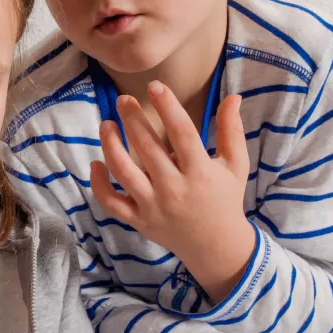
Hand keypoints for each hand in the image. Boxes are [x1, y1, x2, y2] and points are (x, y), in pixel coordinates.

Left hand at [92, 84, 255, 299]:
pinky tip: (97, 163)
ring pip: (124, 172)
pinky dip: (99, 184)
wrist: (216, 247)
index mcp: (200, 172)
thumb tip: (233, 96)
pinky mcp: (139, 220)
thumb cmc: (226, 199)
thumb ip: (232, 130)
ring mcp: (153, 206)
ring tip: (106, 123)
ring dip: (111, 145)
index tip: (155, 86)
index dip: (168, 107)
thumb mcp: (236, 165)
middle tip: (124, 99)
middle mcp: (174, 189)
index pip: (182, 133)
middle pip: (148, 148)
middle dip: (133, 119)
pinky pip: (112, 202)